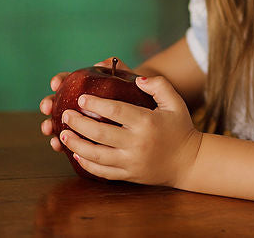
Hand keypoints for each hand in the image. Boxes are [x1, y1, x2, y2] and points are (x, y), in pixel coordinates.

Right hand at [39, 57, 130, 150]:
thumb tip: (104, 63)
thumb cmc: (133, 92)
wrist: (142, 111)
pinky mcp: (83, 139)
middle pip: (57, 101)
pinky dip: (61, 143)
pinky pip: (69, 141)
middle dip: (48, 103)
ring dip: (49, 124)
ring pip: (58, 122)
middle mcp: (78, 103)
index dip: (59, 80)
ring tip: (48, 128)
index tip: (55, 84)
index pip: (68, 80)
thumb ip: (117, 68)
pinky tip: (57, 145)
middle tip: (47, 107)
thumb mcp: (127, 79)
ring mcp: (79, 121)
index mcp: (86, 86)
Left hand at [57, 75, 202, 185]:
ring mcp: (131, 162)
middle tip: (65, 114)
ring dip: (76, 144)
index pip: (115, 111)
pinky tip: (76, 154)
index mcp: (147, 122)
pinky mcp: (128, 175)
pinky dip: (87, 163)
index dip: (95, 104)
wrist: (190, 162)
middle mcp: (137, 143)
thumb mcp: (176, 102)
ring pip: (96, 155)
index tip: (81, 98)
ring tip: (63, 134)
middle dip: (78, 123)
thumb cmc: (181, 128)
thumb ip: (159, 85)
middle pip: (100, 133)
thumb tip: (138, 79)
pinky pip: (103, 171)